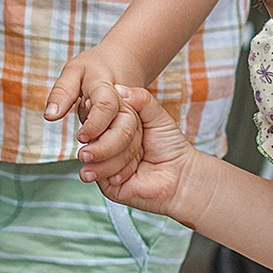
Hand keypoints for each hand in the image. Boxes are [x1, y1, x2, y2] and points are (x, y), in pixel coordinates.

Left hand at [46, 47, 143, 184]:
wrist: (121, 63)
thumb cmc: (91, 69)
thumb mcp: (74, 72)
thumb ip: (62, 93)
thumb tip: (50, 115)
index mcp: (107, 88)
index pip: (106, 105)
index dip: (95, 123)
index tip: (80, 138)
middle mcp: (125, 105)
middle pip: (125, 128)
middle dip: (106, 147)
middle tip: (83, 158)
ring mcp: (135, 118)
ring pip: (133, 143)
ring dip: (114, 162)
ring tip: (89, 174)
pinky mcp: (138, 128)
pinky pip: (136, 149)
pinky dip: (125, 166)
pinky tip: (111, 180)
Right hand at [93, 85, 201, 217]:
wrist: (181, 174)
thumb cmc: (170, 145)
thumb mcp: (156, 115)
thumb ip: (140, 98)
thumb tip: (118, 88)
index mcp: (115, 127)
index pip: (96, 119)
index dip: (100, 118)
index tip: (107, 116)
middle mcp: (106, 144)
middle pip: (92, 137)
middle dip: (105, 140)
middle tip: (126, 142)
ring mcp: (104, 164)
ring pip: (93, 156)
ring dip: (112, 157)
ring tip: (135, 160)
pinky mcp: (107, 184)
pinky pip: (99, 173)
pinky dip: (113, 171)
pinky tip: (124, 175)